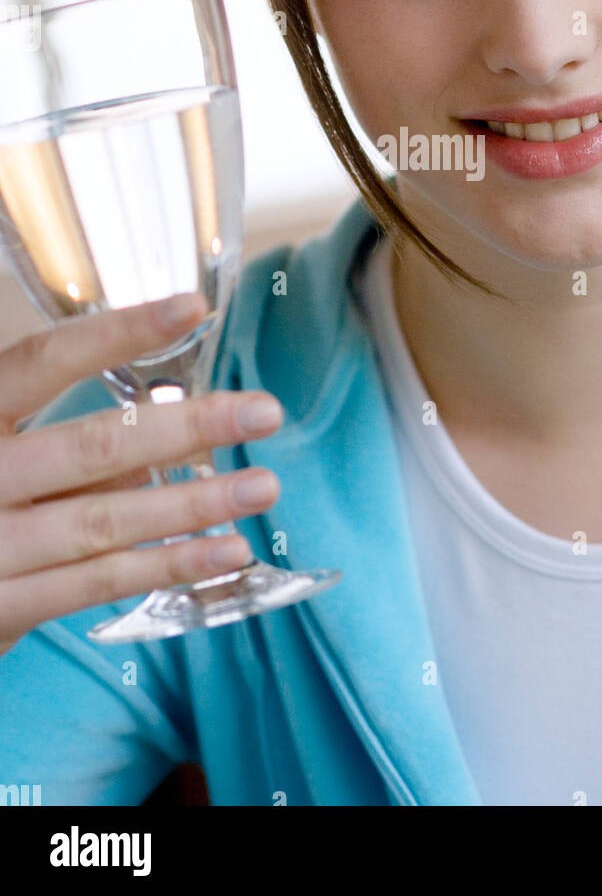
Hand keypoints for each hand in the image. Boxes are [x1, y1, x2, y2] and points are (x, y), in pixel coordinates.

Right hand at [0, 293, 282, 654]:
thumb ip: (60, 446)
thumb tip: (159, 442)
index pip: (42, 361)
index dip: (116, 333)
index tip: (189, 306)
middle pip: (91, 444)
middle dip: (187, 427)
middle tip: (264, 411)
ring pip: (104, 520)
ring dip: (193, 503)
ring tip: (262, 485)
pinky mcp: (0, 608)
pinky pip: (96, 583)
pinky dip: (167, 565)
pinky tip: (226, 551)